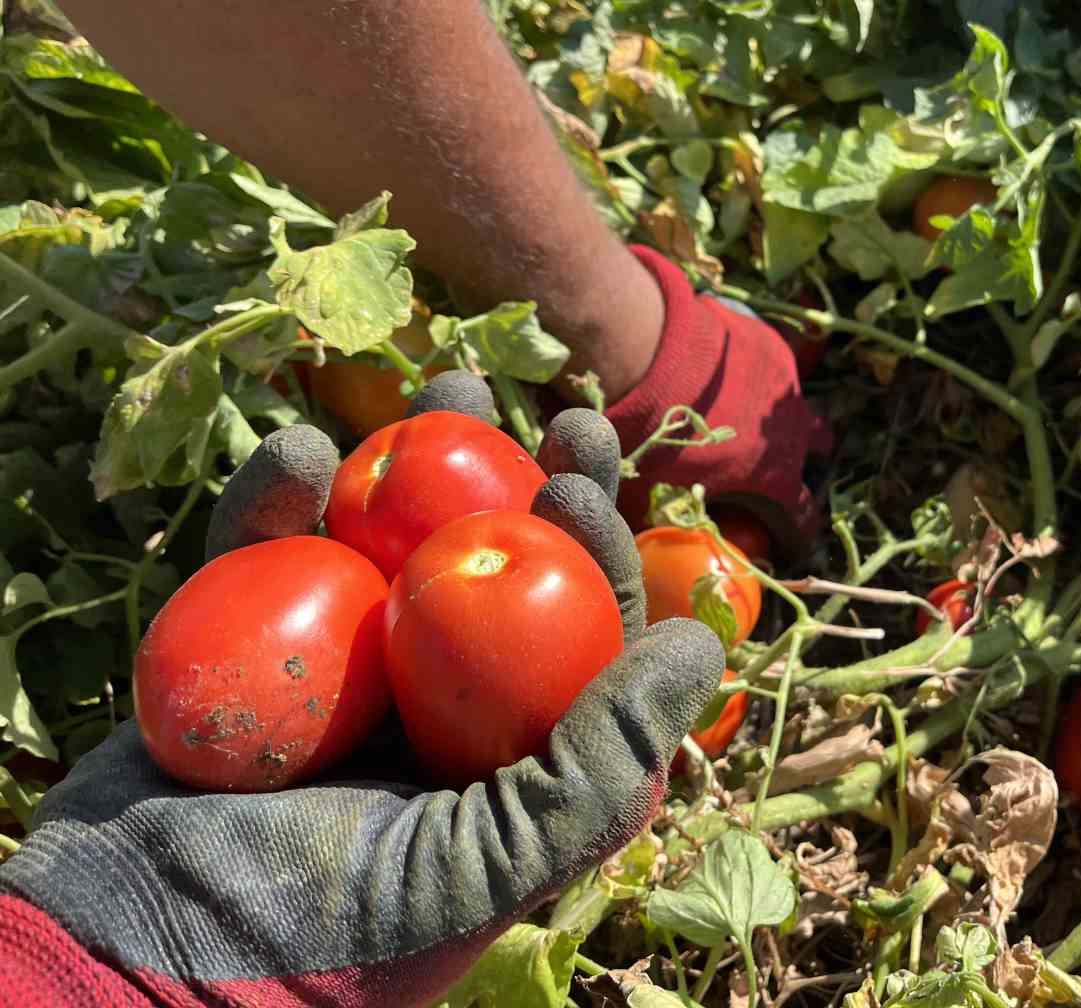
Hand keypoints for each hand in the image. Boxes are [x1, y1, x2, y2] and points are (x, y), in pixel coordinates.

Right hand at [0, 389, 723, 1007]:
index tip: (577, 471)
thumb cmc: (329, 940)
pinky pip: (259, 557)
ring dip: (416, 458)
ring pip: (384, 543)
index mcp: (501, 750)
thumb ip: (598, 766)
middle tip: (546, 409)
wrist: (136, 970)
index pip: (569, 632)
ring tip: (449, 378)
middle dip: (522, 480)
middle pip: (490, 568)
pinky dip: (274, 500)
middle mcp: (426, 701)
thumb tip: (697, 647)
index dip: (588, 544)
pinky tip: (298, 451)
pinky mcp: (235, 650)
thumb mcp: (490, 865)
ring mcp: (330, 669)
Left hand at [606, 246, 832, 545]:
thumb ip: (654, 512)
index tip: (786, 535)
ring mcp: (788, 387)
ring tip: (753, 410)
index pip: (803, 517)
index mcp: (773, 478)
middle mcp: (794, 433)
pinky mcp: (773, 348)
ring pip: (801, 404)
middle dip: (804, 455)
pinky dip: (758, 372)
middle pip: (820, 448)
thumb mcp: (648, 487)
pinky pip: (775, 366)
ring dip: (786, 412)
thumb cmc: (654, 434)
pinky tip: (728, 369)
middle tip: (774, 458)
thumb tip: (636, 532)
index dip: (796, 530)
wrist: (656, 356)